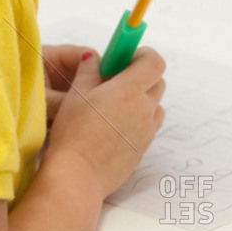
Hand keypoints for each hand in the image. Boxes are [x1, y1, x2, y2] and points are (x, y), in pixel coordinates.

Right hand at [43, 46, 165, 198]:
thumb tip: (95, 58)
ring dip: (142, 100)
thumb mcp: (76, 94)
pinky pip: (148, 127)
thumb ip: (89, 71)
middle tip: (116, 80)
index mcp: (130, 90)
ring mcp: (147, 132)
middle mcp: (144, 110)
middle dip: (142, 76)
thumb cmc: (73, 132)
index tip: (125, 57)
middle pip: (158, 82)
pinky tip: (113, 127)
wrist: (78, 175)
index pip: (154, 62)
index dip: (142, 55)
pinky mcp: (142, 150)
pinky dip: (138, 121)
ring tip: (114, 106)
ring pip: (155, 106)